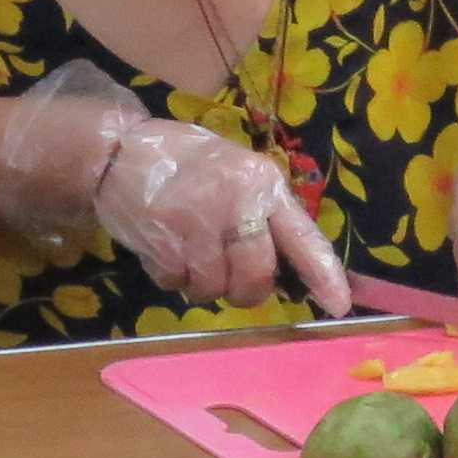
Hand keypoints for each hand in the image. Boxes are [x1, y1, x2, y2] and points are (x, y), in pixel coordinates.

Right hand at [0, 64, 347, 317]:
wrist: (118, 153)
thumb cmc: (184, 162)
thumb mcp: (235, 170)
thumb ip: (260, 212)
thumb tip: (283, 269)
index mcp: (261, 183)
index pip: (302, 236)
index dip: (323, 274)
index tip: (340, 305)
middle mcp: (237, 204)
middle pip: (257, 279)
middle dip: (244, 290)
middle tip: (226, 273)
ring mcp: (199, 226)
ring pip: (214, 289)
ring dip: (201, 282)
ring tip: (187, 247)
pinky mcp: (165, 245)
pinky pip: (179, 286)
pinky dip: (171, 276)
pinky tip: (164, 245)